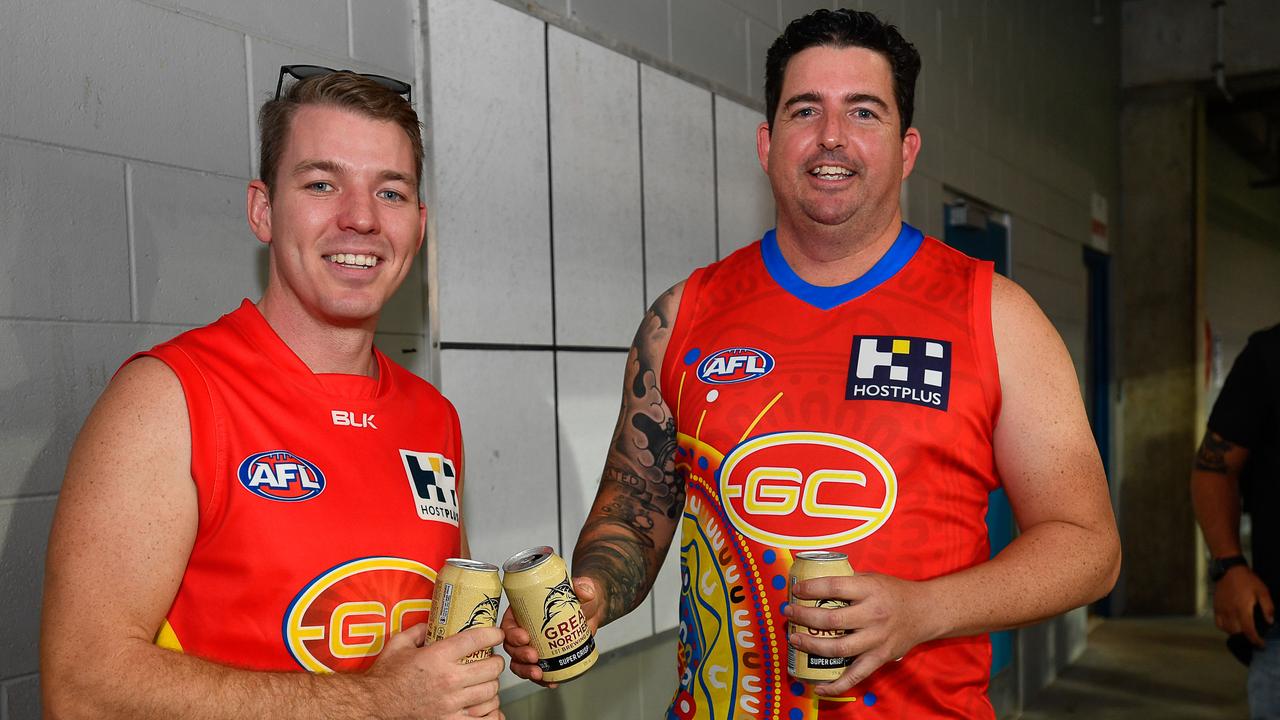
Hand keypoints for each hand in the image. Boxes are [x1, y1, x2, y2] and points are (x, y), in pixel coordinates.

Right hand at [367, 623, 505, 718]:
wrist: (374, 706)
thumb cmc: (385, 677)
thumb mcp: (398, 645)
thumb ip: (417, 630)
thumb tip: (431, 624)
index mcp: (437, 657)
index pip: (475, 640)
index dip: (492, 634)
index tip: (497, 634)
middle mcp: (448, 680)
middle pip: (490, 668)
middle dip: (496, 663)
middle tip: (492, 661)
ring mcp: (451, 704)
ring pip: (490, 693)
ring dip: (492, 687)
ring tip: (488, 684)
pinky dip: (490, 713)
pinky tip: (487, 707)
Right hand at [500, 576, 602, 687]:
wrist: (590, 614)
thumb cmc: (578, 599)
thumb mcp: (581, 589)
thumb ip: (583, 587)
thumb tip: (584, 590)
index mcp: (524, 610)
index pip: (509, 622)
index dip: (512, 633)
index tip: (525, 637)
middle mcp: (523, 628)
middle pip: (511, 645)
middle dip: (520, 654)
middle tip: (534, 657)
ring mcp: (532, 645)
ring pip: (519, 661)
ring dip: (526, 670)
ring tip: (539, 673)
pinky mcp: (543, 658)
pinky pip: (534, 671)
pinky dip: (541, 679)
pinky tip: (550, 681)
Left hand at [784, 573, 935, 695]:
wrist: (926, 612)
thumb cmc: (894, 593)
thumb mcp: (872, 578)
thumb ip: (847, 582)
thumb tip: (814, 580)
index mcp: (870, 590)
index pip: (834, 587)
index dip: (811, 589)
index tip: (796, 590)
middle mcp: (873, 615)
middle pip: (832, 619)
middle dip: (804, 617)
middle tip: (789, 613)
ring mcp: (876, 639)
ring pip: (839, 648)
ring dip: (811, 645)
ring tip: (794, 639)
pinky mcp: (880, 658)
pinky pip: (856, 675)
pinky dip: (836, 685)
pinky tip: (818, 686)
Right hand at [1215, 566, 1274, 647]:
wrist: (1229, 570)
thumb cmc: (1247, 580)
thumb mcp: (1263, 591)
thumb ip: (1268, 607)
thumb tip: (1270, 621)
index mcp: (1242, 609)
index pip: (1248, 631)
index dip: (1256, 640)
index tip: (1261, 644)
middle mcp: (1230, 612)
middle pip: (1237, 633)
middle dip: (1246, 637)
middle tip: (1254, 637)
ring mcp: (1221, 610)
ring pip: (1227, 630)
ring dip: (1236, 633)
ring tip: (1244, 631)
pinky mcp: (1216, 607)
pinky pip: (1218, 623)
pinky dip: (1225, 628)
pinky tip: (1232, 625)